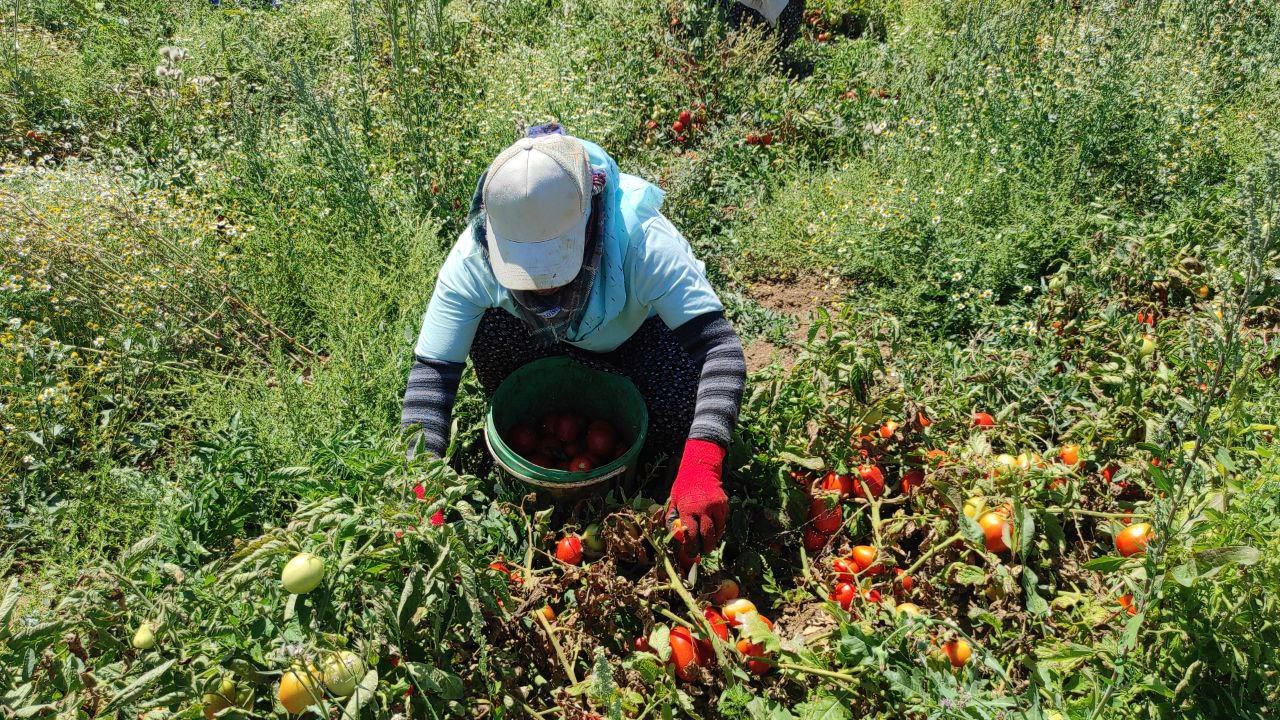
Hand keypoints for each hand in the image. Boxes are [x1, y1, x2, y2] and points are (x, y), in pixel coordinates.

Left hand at [666, 439, 728, 553]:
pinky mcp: (724, 504)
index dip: (691, 546)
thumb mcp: (673, 500)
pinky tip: (714, 530)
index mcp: (688, 509)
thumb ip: (673, 518)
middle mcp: (704, 508)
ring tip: (709, 543)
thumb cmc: (683, 487)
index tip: (690, 552)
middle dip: (705, 547)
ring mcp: (716, 506)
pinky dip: (719, 528)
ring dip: (714, 539)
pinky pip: (723, 521)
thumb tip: (674, 535)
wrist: (700, 470)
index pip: (691, 534)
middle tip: (702, 552)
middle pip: (707, 535)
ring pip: (718, 529)